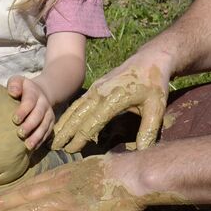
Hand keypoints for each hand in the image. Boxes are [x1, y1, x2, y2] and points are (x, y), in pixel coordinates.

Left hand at [0, 154, 145, 210]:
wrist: (133, 176)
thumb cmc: (116, 170)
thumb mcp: (88, 165)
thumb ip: (73, 174)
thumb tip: (64, 178)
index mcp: (63, 173)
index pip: (32, 183)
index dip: (12, 192)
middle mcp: (60, 185)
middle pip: (26, 195)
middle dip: (4, 203)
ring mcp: (67, 201)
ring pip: (32, 209)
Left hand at [6, 75, 52, 150]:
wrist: (41, 92)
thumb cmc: (22, 89)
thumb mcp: (18, 81)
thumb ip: (14, 84)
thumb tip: (13, 92)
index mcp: (34, 92)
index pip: (30, 101)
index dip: (23, 111)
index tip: (15, 120)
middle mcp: (44, 103)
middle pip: (38, 115)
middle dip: (30, 125)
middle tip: (20, 133)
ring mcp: (49, 113)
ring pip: (45, 126)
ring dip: (37, 136)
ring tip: (28, 146)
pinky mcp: (51, 123)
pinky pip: (47, 132)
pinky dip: (41, 140)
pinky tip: (33, 148)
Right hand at [51, 59, 169, 152]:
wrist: (151, 58)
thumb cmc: (154, 83)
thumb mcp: (156, 107)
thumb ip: (148, 130)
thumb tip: (142, 152)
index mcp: (114, 99)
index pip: (92, 122)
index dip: (80, 138)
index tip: (71, 151)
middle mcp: (100, 93)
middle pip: (78, 115)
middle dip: (65, 131)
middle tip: (53, 147)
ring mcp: (97, 88)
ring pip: (76, 107)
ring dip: (64, 122)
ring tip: (53, 137)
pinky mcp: (97, 86)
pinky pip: (79, 101)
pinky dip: (70, 113)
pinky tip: (65, 122)